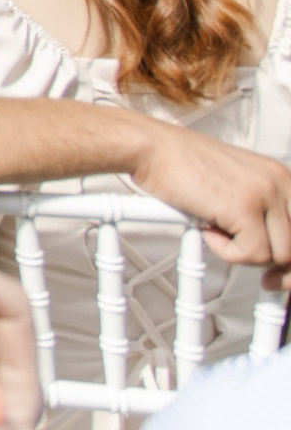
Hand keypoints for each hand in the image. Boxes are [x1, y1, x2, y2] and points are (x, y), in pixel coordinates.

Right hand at [123, 116, 290, 287]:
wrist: (151, 148)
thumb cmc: (179, 165)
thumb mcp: (234, 187)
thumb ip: (259, 213)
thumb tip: (276, 253)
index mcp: (281, 177)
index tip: (283, 273)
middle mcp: (279, 182)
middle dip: (283, 270)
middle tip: (269, 281)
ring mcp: (264, 193)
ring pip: (280, 255)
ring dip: (246, 256)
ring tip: (219, 235)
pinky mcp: (244, 207)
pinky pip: (251, 254)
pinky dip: (226, 251)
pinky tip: (207, 229)